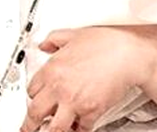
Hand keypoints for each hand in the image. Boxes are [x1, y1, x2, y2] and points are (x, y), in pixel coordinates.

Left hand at [21, 27, 151, 131]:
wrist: (127, 54)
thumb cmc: (106, 43)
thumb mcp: (73, 35)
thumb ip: (54, 39)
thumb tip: (45, 44)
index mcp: (52, 69)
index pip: (31, 90)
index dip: (33, 97)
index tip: (35, 101)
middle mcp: (59, 88)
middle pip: (35, 113)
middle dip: (30, 124)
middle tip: (29, 127)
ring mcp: (74, 102)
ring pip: (54, 128)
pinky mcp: (91, 112)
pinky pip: (81, 128)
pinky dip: (79, 130)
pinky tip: (78, 128)